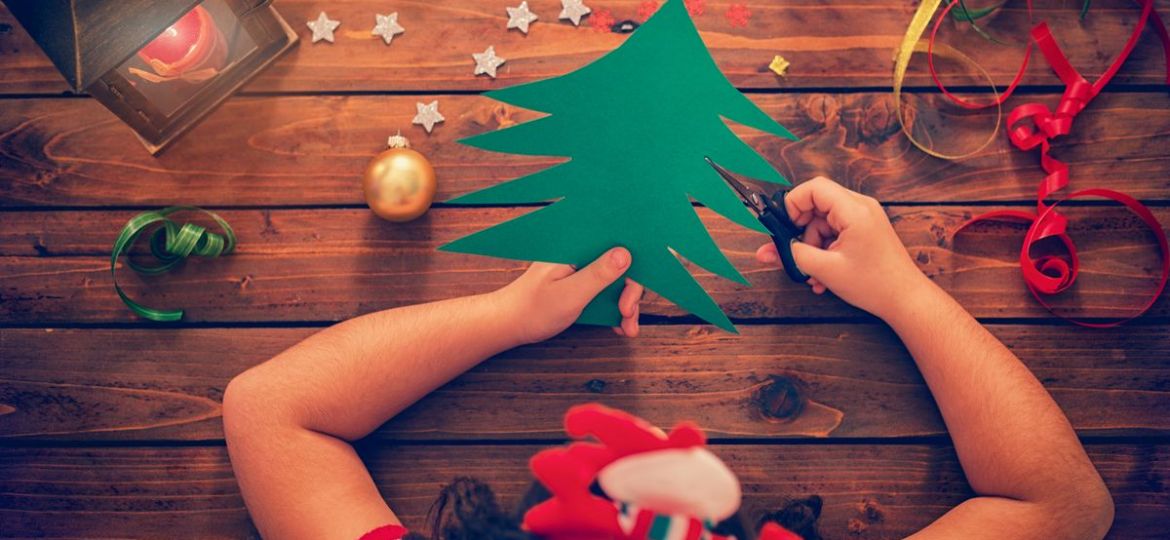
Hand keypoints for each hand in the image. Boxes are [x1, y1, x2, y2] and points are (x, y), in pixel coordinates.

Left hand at [499, 247, 644, 343]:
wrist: (510, 324)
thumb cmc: (533, 309)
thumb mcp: (570, 294)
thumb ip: (598, 274)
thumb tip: (626, 253)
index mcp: (575, 246)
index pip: (615, 246)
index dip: (632, 268)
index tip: (631, 296)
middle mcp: (580, 253)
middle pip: (620, 265)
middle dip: (630, 292)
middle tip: (627, 315)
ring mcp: (581, 268)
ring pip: (615, 281)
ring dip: (625, 304)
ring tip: (627, 328)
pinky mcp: (580, 282)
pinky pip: (605, 291)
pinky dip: (614, 308)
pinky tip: (619, 325)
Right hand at [755, 177, 930, 319]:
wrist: (905, 299)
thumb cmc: (875, 284)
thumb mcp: (826, 270)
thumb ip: (794, 255)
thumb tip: (769, 250)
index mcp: (854, 210)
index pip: (814, 188)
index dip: (793, 204)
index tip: (784, 227)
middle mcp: (861, 208)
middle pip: (817, 205)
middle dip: (802, 231)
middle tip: (795, 252)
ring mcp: (864, 218)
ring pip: (823, 222)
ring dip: (813, 246)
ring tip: (814, 274)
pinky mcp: (864, 230)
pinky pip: (835, 232)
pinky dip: (825, 250)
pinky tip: (823, 275)